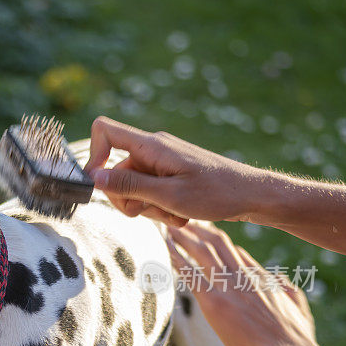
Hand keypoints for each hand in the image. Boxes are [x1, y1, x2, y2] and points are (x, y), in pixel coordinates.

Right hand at [86, 117, 264, 226]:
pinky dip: (160, 206)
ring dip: (148, 207)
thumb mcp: (169, 195)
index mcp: (151, 146)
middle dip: (128, 199)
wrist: (252, 195)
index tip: (98, 185)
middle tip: (153, 212)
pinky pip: (150, 191)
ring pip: (134, 187)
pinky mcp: (170, 173)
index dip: (93, 155)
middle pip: (116, 171)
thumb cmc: (217, 194)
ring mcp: (162, 161)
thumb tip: (94, 178)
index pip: (105, 130)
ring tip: (174, 215)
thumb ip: (129, 185)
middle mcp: (153, 149)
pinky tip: (180, 215)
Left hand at [167, 221, 316, 345]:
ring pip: (202, 251)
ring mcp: (228, 286)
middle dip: (200, 230)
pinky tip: (164, 249)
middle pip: (219, 244)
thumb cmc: (296, 339)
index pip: (238, 253)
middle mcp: (244, 275)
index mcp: (262, 277)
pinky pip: (189, 273)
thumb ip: (288, 290)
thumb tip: (281, 282)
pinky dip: (175, 258)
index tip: (207, 237)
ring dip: (183, 238)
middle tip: (184, 222)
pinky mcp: (213, 300)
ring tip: (169, 228)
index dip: (220, 244)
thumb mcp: (298, 307)